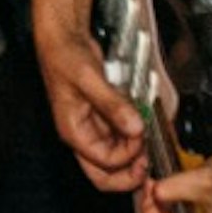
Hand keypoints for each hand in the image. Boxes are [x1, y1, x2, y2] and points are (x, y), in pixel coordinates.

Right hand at [35, 27, 151, 190]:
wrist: (63, 39)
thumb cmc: (64, 57)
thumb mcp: (88, 79)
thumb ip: (113, 104)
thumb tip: (135, 127)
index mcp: (74, 132)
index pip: (103, 163)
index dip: (126, 156)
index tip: (141, 136)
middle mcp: (83, 135)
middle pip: (105, 173)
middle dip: (128, 172)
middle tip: (148, 161)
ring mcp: (94, 127)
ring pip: (116, 156)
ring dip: (133, 153)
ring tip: (148, 138)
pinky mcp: (103, 116)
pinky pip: (120, 136)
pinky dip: (133, 136)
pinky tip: (143, 125)